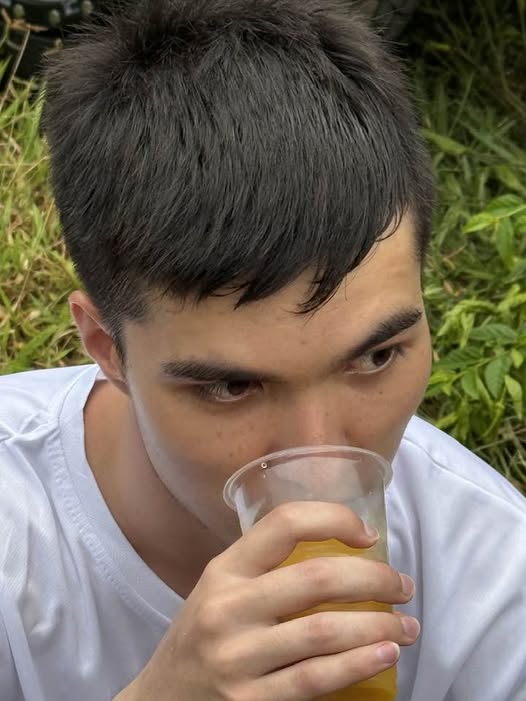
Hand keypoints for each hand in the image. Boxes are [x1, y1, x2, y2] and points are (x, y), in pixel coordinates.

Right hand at [116, 501, 417, 700]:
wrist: (160, 700)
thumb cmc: (203, 635)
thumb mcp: (220, 589)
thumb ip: (265, 568)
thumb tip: (343, 551)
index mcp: (224, 570)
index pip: (284, 523)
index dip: (334, 519)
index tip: (367, 534)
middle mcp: (228, 607)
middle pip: (316, 577)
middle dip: (374, 578)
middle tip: (402, 585)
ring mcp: (237, 657)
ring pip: (323, 631)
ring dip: (379, 626)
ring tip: (406, 627)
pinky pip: (315, 678)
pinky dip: (358, 664)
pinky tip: (384, 655)